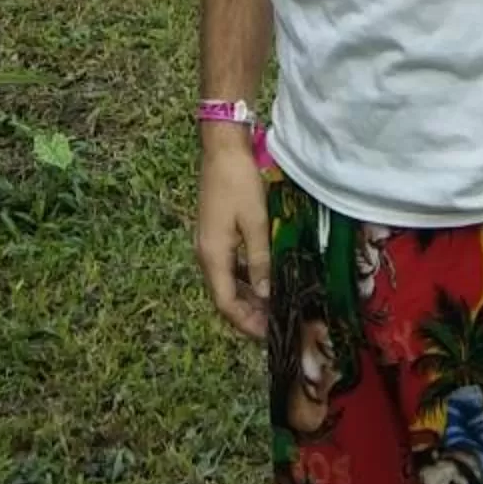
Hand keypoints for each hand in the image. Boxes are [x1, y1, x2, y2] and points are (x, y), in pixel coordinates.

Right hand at [195, 130, 271, 338]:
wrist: (222, 148)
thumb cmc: (239, 183)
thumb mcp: (256, 222)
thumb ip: (261, 260)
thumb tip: (267, 295)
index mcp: (213, 256)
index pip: (226, 304)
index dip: (247, 323)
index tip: (270, 335)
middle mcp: (205, 255)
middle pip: (224, 297)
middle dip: (249, 315)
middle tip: (276, 325)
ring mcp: (208, 245)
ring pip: (227, 283)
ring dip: (248, 298)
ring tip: (273, 307)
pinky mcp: (214, 235)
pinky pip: (228, 268)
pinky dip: (245, 279)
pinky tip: (263, 280)